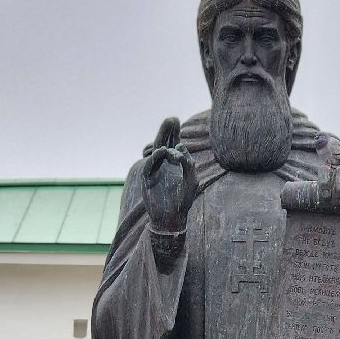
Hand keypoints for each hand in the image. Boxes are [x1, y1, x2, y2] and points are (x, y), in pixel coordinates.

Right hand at [142, 117, 198, 232]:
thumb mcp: (191, 180)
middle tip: (172, 118)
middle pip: (163, 144)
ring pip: (155, 153)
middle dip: (167, 131)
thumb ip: (188, 164)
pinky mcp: (148, 181)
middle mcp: (164, 165)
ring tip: (168, 129)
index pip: (174, 145)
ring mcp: (155, 172)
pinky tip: (161, 151)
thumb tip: (181, 146)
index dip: (176, 134)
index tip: (180, 127)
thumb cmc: (183, 201)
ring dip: (161, 141)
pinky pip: (149, 167)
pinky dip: (154, 159)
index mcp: (175, 164)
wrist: (172, 219)